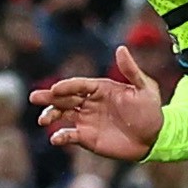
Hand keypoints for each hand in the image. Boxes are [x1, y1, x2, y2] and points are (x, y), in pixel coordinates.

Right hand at [31, 44, 163, 160]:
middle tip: (34, 97)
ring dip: (51, 115)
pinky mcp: (87, 137)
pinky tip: (56, 138)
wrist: (154, 137)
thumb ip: (131, 71)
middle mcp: (90, 103)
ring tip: (42, 120)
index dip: (67, 87)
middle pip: (65, 98)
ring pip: (63, 115)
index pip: (79, 86)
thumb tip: (121, 48)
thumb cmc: (151, 111)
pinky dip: (61, 137)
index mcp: (101, 89)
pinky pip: (70, 135)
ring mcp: (87, 120)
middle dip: (49, 98)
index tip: (55, 89)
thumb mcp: (145, 89)